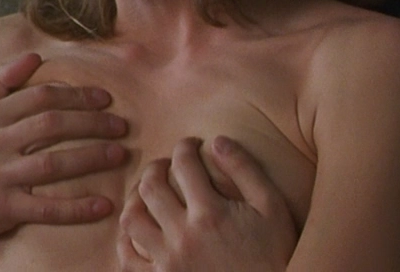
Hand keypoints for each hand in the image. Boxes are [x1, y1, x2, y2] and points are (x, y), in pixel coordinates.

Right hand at [0, 52, 128, 268]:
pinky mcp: (1, 208)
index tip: (106, 99)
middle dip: (92, 123)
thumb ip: (1, 79)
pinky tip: (104, 205)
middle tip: (121, 126)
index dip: (76, 95)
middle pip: (50, 125)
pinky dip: (77, 208)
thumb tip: (34, 57)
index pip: (40, 97)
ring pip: (52, 164)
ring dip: (92, 158)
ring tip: (120, 154)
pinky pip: (45, 207)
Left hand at [118, 136, 295, 271]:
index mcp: (210, 213)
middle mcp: (184, 236)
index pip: (184, 164)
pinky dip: (125, 241)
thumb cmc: (275, 253)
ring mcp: (169, 261)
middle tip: (167, 165)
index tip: (191, 146)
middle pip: (150, 187)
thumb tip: (217, 140)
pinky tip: (136, 229)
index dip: (185, 147)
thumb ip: (245, 171)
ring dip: (135, 199)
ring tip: (148, 193)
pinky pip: (128, 259)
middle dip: (156, 167)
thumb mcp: (272, 208)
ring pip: (131, 219)